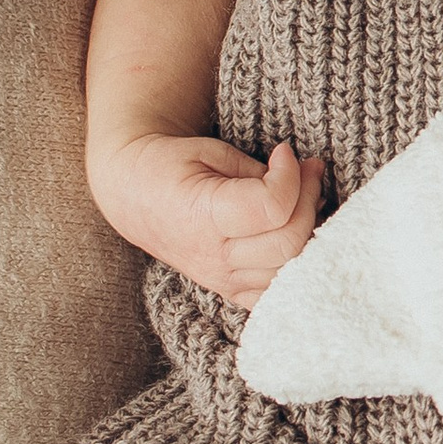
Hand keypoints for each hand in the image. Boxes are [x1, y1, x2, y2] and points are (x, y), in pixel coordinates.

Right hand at [92, 132, 325, 305]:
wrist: (133, 192)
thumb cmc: (171, 165)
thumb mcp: (211, 152)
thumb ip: (257, 172)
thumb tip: (302, 181)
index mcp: (202, 217)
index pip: (271, 208)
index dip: (291, 176)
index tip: (284, 152)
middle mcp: (212, 256)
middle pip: (288, 242)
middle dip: (309, 199)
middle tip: (309, 170)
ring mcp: (220, 279)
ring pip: (289, 269)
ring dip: (308, 230)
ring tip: (305, 197)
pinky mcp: (227, 288)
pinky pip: (275, 291)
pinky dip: (294, 264)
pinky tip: (295, 231)